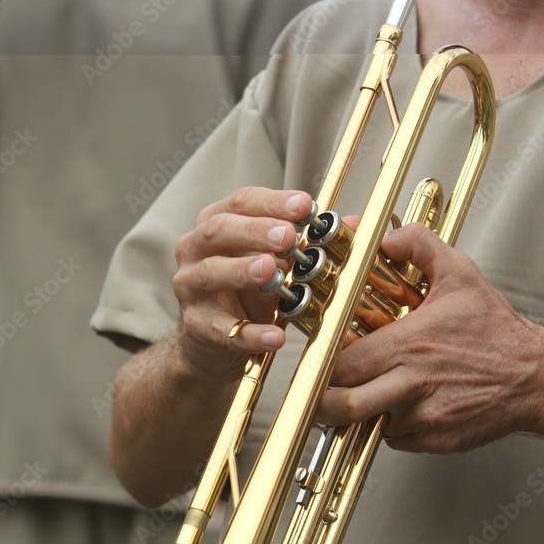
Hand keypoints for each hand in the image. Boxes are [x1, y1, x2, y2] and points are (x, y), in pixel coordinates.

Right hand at [173, 186, 313, 377]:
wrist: (210, 341)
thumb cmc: (245, 293)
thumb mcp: (277, 263)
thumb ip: (308, 243)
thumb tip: (353, 223)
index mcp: (216, 225)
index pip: (241, 202)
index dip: (272, 202)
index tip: (304, 205)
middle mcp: (195, 250)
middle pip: (219, 230)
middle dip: (255, 231)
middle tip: (287, 237)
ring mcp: (190, 287)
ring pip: (211, 273)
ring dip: (242, 270)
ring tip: (271, 271)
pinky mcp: (196, 325)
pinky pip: (222, 329)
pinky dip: (250, 333)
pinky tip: (275, 336)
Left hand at [316, 222, 540, 452]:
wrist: (535, 376)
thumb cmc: (497, 332)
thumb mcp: (460, 274)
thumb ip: (420, 245)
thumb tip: (390, 236)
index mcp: (408, 345)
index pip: (339, 364)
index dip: (318, 367)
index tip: (314, 363)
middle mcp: (411, 383)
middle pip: (342, 404)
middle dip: (323, 402)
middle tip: (318, 392)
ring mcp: (422, 416)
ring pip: (367, 424)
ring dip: (361, 412)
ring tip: (367, 393)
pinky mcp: (434, 440)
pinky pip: (394, 438)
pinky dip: (390, 425)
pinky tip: (403, 403)